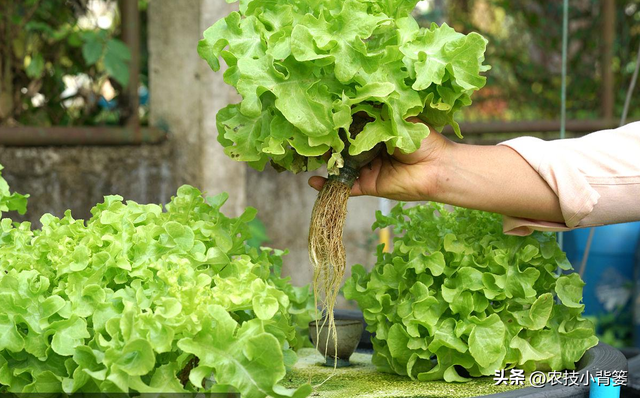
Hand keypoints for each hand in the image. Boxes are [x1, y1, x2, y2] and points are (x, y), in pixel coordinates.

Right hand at [308, 118, 449, 200]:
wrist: (437, 167)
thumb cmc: (422, 139)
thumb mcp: (397, 118)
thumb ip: (377, 111)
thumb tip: (352, 100)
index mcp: (378, 131)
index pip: (352, 125)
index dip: (338, 122)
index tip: (321, 115)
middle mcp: (370, 149)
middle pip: (344, 146)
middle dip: (328, 142)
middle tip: (311, 135)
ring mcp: (368, 168)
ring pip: (341, 165)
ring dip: (326, 161)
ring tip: (311, 153)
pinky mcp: (368, 185)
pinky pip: (345, 186)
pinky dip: (329, 185)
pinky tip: (313, 181)